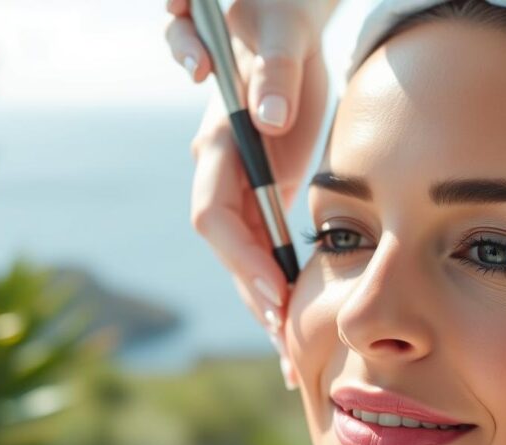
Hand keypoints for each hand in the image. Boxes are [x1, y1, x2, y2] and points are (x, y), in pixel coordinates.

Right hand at [164, 0, 332, 385]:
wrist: (278, 24)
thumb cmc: (280, 34)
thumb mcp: (279, 48)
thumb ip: (272, 80)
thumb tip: (269, 120)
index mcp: (217, 146)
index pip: (214, 217)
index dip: (240, 259)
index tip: (273, 297)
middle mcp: (218, 171)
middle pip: (226, 248)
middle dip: (253, 296)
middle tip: (284, 346)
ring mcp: (234, 183)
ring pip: (240, 255)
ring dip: (262, 301)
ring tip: (289, 351)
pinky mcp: (254, 189)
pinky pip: (257, 245)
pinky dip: (272, 281)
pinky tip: (291, 315)